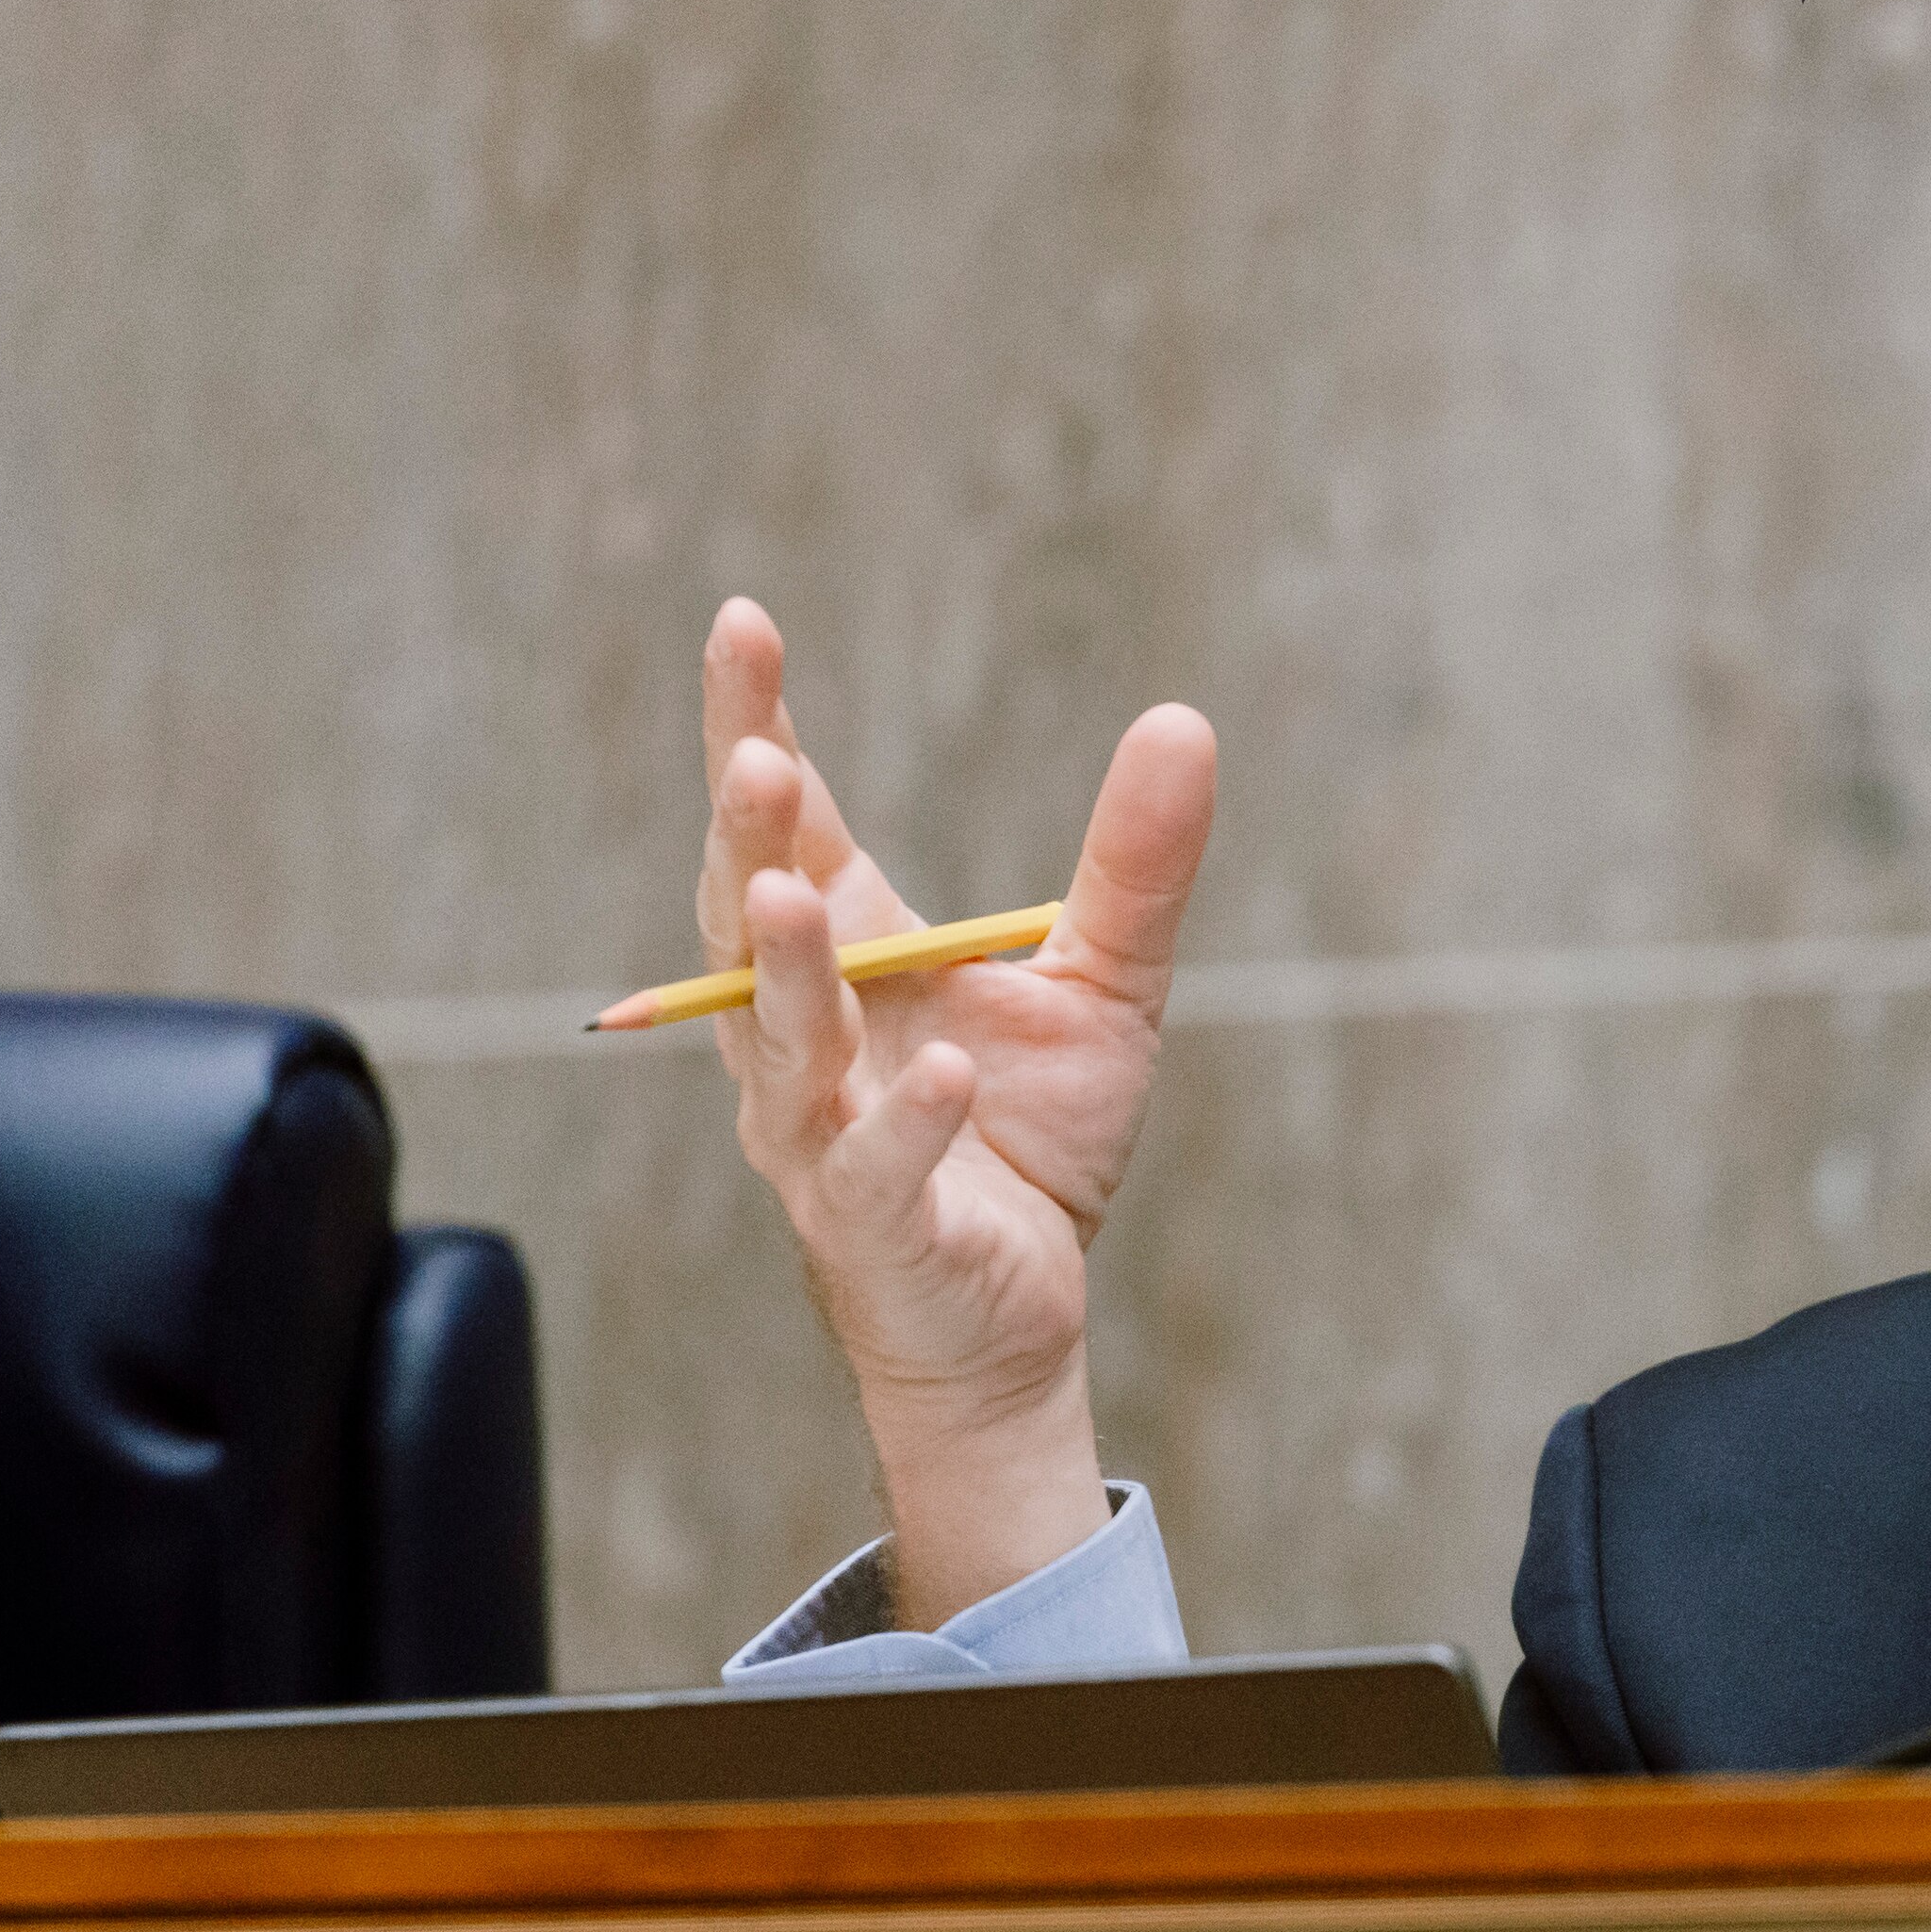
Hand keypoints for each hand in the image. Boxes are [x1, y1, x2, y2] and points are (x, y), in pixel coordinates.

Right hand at [697, 596, 1216, 1623]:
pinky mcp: (876, 1224)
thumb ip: (1130, 864)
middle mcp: (805, 1034)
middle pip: (749, 917)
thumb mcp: (1100, 983)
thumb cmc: (1029, 1136)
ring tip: (793, 890)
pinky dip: (909, 1118)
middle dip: (748, 837)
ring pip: (783, 1042)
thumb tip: (1185, 719)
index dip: (754, 725)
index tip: (745, 621)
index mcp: (848, 953)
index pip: (784, 824)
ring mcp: (823, 1132)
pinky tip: (942, 1069)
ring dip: (787, 968)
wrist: (1022, 1310)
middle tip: (753, 757)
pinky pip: (876, 1166)